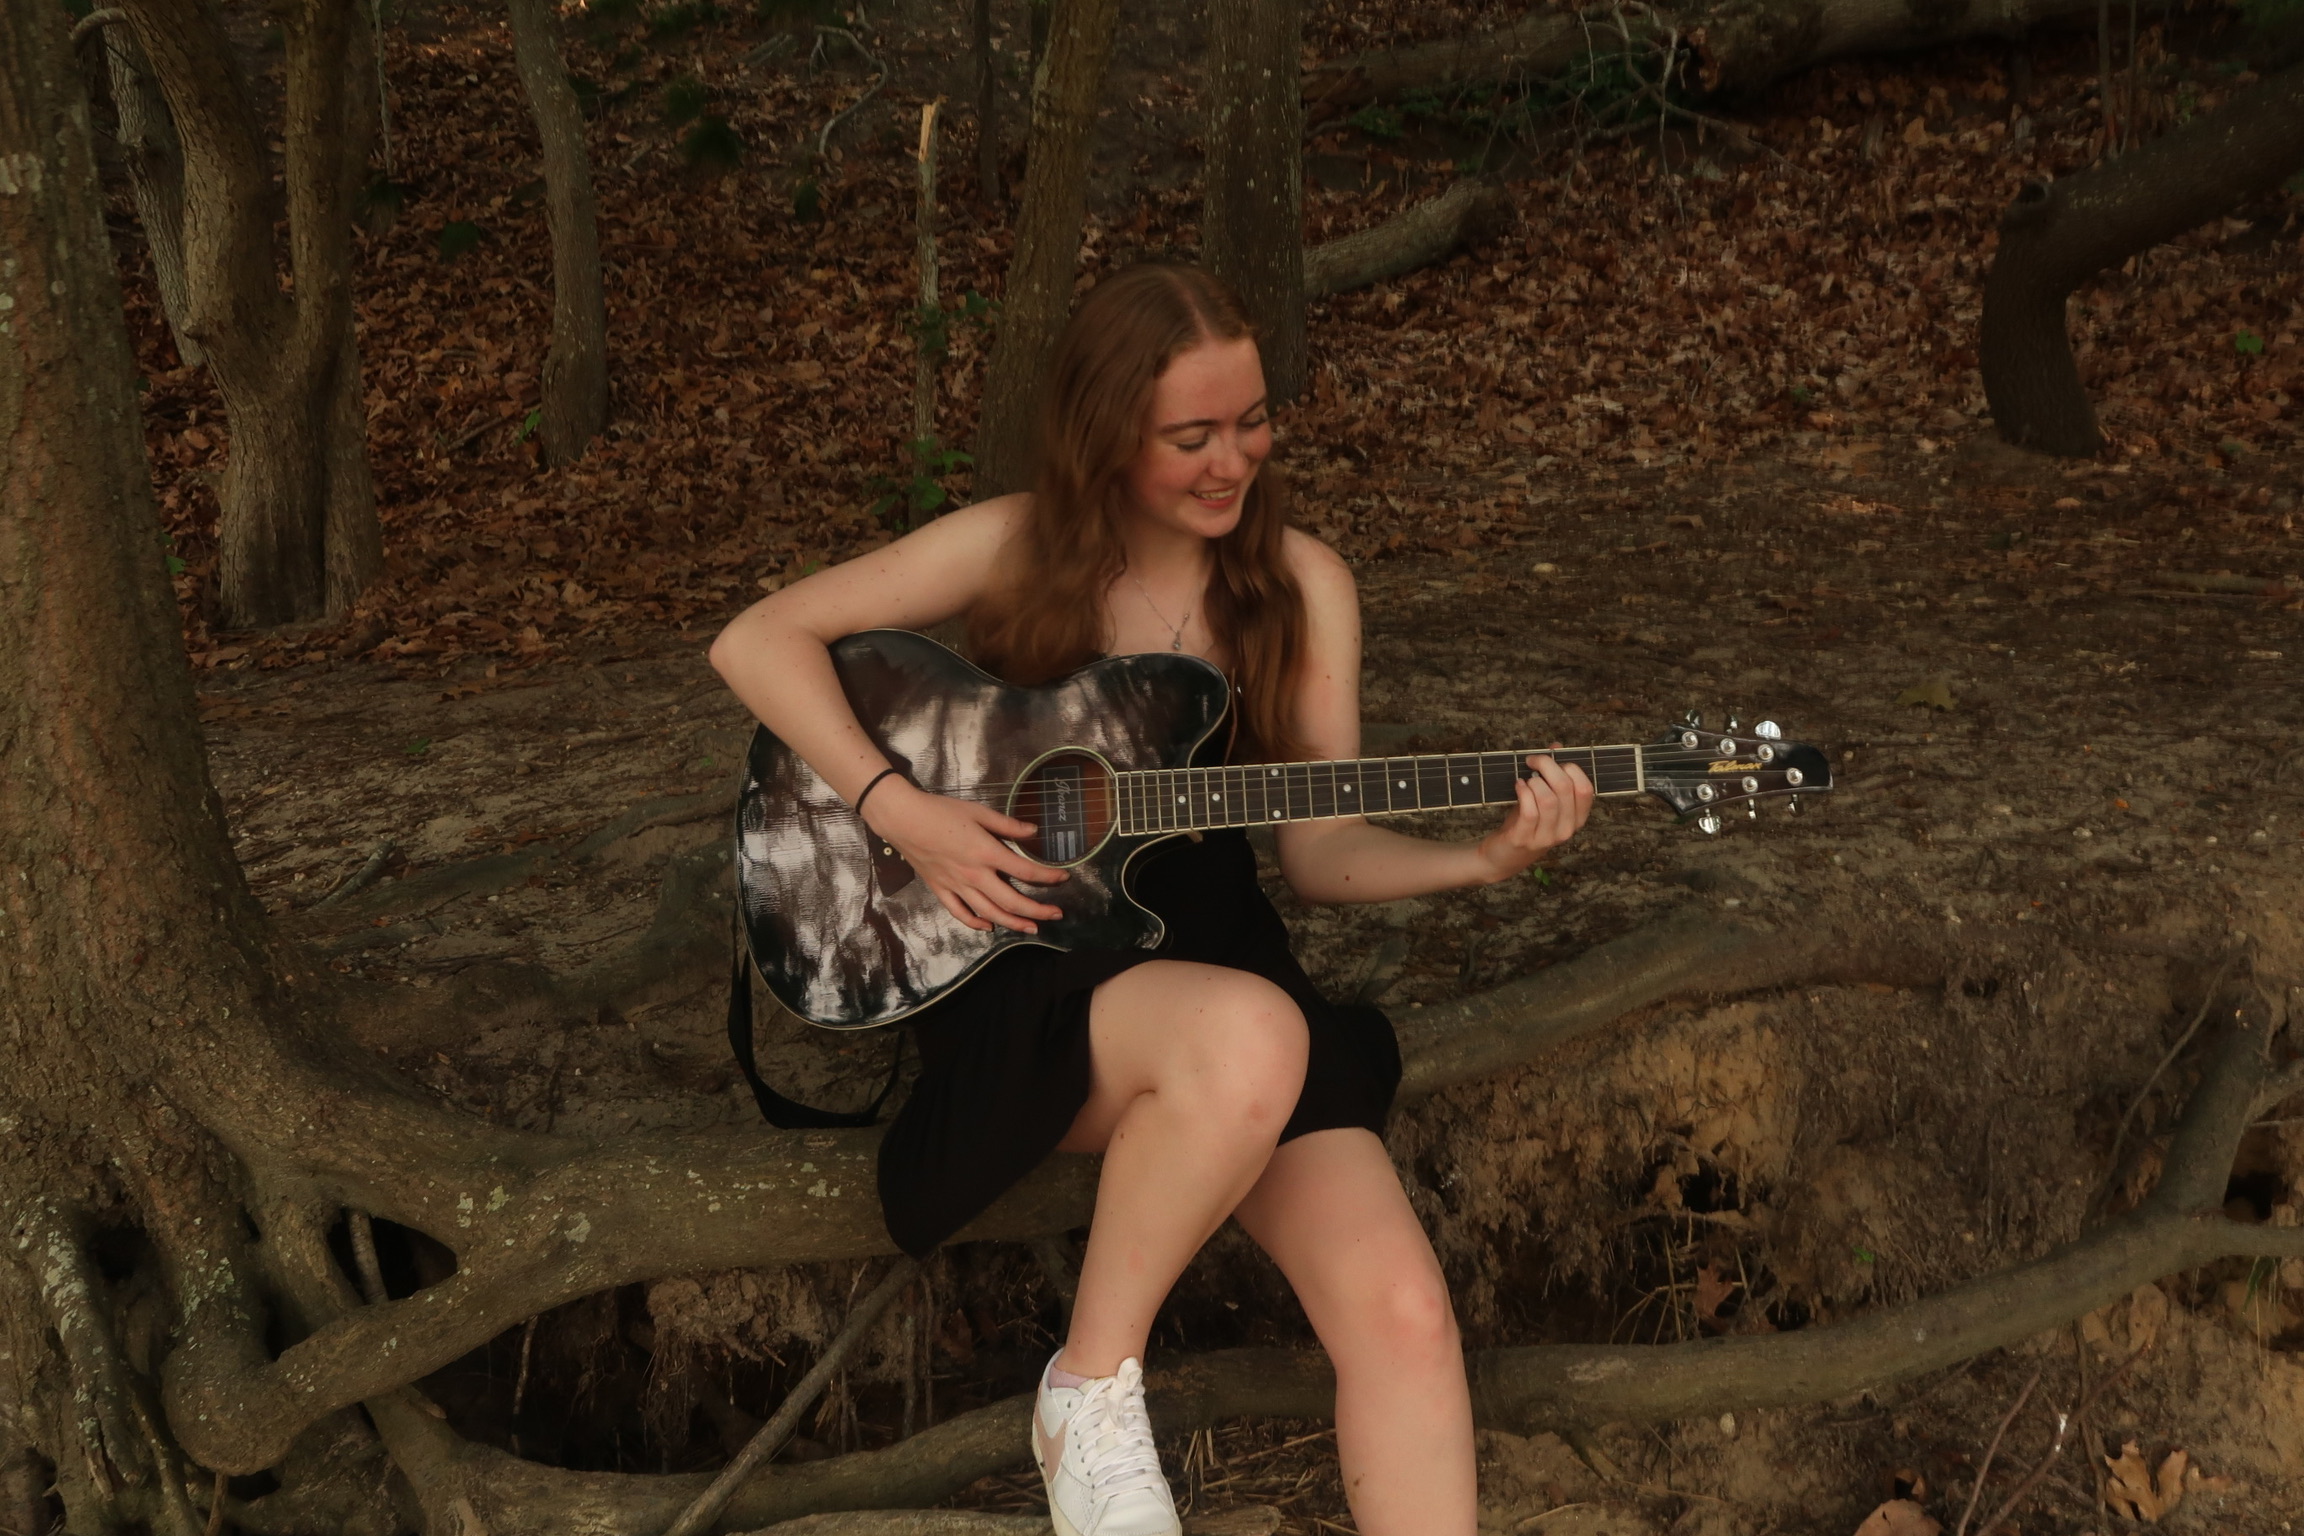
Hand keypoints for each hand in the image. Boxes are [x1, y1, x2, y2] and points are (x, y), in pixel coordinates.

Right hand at [861, 780, 1067, 932]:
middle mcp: (974, 875)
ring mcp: (957, 886)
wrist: (904, 819)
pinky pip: (960, 913)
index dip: (1048, 877)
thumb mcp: (978, 812)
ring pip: (990, 913)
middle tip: (1056, 914)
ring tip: (1032, 928)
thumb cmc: (941, 811)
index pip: (1026, 871)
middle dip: (1038, 911)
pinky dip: (975, 923)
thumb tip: (1034, 832)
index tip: (1064, 877)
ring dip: (1013, 923)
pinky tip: (989, 927)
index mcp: (987, 853)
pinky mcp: (941, 890)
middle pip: (1012, 901)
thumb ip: (1007, 825)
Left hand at [1473, 750, 1593, 881]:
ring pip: (1548, 799)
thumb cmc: (1525, 824)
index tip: (1553, 759)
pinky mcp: (1524, 840)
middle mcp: (1566, 830)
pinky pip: (1530, 812)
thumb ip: (1552, 775)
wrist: (1502, 856)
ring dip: (1534, 782)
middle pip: (1565, 788)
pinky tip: (1518, 786)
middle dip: (1547, 766)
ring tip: (1525, 780)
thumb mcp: (1543, 800)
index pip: (1586, 789)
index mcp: (1577, 819)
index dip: (1570, 768)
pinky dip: (1523, 793)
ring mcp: (1546, 837)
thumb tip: (1556, 746)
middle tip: (1532, 761)